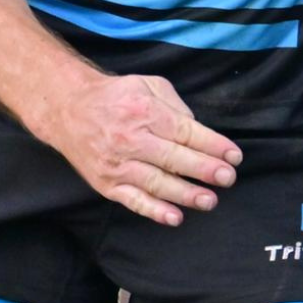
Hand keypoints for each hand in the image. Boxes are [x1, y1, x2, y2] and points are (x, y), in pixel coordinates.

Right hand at [40, 72, 241, 225]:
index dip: (212, 145)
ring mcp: (117, 164)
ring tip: (210, 200)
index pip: (185, 131)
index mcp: (144, 111)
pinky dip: (154, 211)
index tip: (234, 156)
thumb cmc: (115, 96)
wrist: (68, 110)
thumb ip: (175, 105)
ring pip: (156, 183)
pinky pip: (134, 200)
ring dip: (185, 194)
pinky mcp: (107, 184)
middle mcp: (130, 139)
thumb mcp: (147, 84)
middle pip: (174, 158)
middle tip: (228, 178)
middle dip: (204, 170)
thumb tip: (197, 129)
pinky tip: (175, 217)